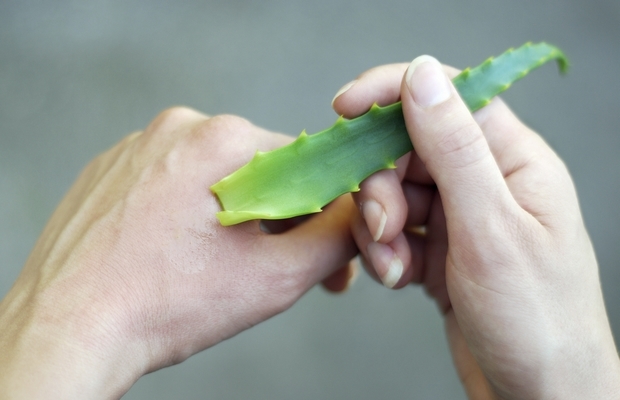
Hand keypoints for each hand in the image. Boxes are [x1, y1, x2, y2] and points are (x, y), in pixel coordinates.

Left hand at [0, 108, 356, 398]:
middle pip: (258, 171)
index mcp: (220, 139)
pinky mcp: (110, 172)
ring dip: (232, 219)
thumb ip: (335, 240)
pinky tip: (178, 257)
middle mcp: (176, 128)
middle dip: (277, 220)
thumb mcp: (274, 277)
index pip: (303, 162)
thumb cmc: (164, 305)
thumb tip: (358, 218)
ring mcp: (136, 147)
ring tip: (218, 268)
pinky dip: (187, 217)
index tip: (322, 251)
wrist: (67, 330)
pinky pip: (170, 186)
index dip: (322, 210)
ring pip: (213, 179)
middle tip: (272, 270)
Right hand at [333, 58, 619, 397]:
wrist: (538, 397)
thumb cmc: (537, 319)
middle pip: (409, 149)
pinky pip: (394, 230)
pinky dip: (385, 251)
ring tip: (392, 265)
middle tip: (384, 227)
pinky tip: (397, 277)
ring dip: (379, 227)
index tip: (344, 108)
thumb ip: (454, 149)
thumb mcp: (492, 229)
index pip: (449, 97)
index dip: (393, 93)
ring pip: (394, 192)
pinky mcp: (440, 248)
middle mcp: (485, 181)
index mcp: (513, 160)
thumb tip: (423, 76)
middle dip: (382, 186)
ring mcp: (461, 216)